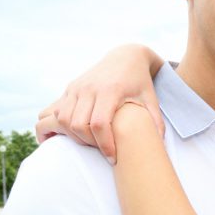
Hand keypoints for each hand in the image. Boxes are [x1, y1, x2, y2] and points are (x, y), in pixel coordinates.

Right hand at [35, 44, 164, 162]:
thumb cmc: (140, 82)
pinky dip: (59, 127)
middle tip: (102, 151)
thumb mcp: (151, 99)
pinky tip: (71, 135)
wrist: (126, 57)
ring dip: (73, 136)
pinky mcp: (70, 89)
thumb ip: (155, 121)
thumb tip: (159, 144)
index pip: (99, 123)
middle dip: (88, 143)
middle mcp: (89, 88)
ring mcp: (77, 88)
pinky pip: (56, 112)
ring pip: (63, 119)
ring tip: (90, 143)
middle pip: (78, 124)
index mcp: (111, 91)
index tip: (112, 158)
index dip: (104, 144)